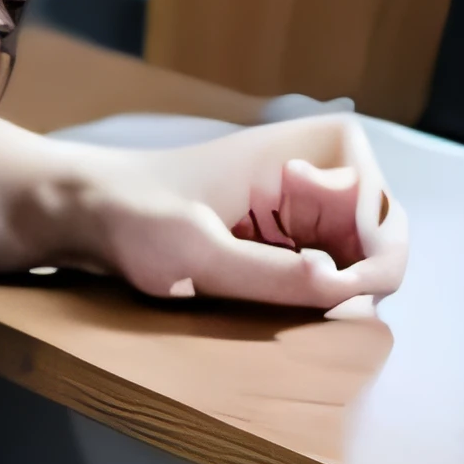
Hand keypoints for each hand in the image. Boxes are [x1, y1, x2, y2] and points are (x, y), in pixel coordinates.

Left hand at [78, 113, 407, 314]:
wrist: (82, 210)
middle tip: (325, 312)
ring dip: (344, 291)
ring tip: (304, 314)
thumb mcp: (194, 249)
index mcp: (302, 150)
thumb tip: (339, 285)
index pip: (380, 207)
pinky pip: (325, 267)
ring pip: (358, 255)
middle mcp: (312, 171)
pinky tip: (291, 312)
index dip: (375, 256)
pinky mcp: (279, 234)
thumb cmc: (131, 214)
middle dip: (366, 278)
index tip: (339, 292)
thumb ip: (267, 272)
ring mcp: (298, 205)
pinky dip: (321, 294)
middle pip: (380, 233)